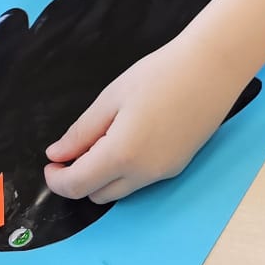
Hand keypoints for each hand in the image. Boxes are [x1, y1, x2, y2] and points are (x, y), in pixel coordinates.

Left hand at [44, 36, 254, 203]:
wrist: (214, 68)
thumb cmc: (161, 74)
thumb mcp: (112, 98)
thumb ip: (82, 132)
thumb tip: (57, 155)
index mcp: (121, 155)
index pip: (77, 186)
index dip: (56, 180)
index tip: (51, 162)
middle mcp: (143, 173)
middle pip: (97, 195)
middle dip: (79, 179)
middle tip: (78, 147)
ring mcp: (163, 173)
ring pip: (120, 191)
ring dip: (103, 176)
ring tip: (107, 138)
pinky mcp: (178, 167)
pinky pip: (141, 180)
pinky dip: (126, 170)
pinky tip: (132, 138)